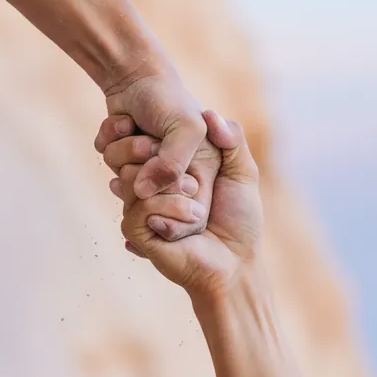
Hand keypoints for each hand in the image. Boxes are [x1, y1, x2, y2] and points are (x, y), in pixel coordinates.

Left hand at [96, 71, 208, 199]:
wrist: (139, 71)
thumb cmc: (169, 98)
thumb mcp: (185, 130)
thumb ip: (171, 166)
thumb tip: (142, 194)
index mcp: (202, 171)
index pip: (184, 207)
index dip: (166, 194)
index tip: (158, 170)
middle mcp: (175, 172)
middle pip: (147, 197)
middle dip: (140, 165)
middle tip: (149, 141)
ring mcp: (147, 165)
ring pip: (122, 179)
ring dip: (121, 148)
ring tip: (133, 127)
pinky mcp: (123, 154)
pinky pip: (106, 162)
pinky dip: (108, 139)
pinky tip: (123, 122)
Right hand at [106, 110, 262, 296]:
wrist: (234, 265)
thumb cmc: (240, 221)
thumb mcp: (243, 173)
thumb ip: (232, 140)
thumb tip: (209, 112)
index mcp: (175, 169)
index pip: (152, 140)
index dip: (159, 137)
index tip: (177, 142)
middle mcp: (155, 186)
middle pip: (135, 157)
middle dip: (164, 164)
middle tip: (196, 185)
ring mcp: (143, 207)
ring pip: (134, 180)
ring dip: (172, 191)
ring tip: (197, 207)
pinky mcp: (137, 230)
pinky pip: (139, 206)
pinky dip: (168, 209)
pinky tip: (188, 222)